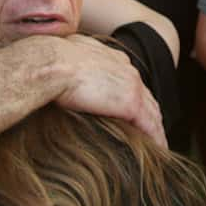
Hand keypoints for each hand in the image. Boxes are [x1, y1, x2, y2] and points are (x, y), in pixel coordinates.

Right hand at [50, 35, 165, 148]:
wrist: (49, 63)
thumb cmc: (46, 62)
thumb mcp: (64, 57)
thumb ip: (73, 64)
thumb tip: (60, 69)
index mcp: (112, 58)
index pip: (129, 81)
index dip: (134, 97)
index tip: (134, 112)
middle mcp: (127, 69)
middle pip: (146, 96)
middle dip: (150, 114)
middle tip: (153, 133)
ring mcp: (132, 85)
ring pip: (152, 111)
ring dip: (156, 128)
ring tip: (158, 145)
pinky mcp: (131, 103)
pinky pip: (150, 125)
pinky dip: (156, 137)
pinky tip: (158, 149)